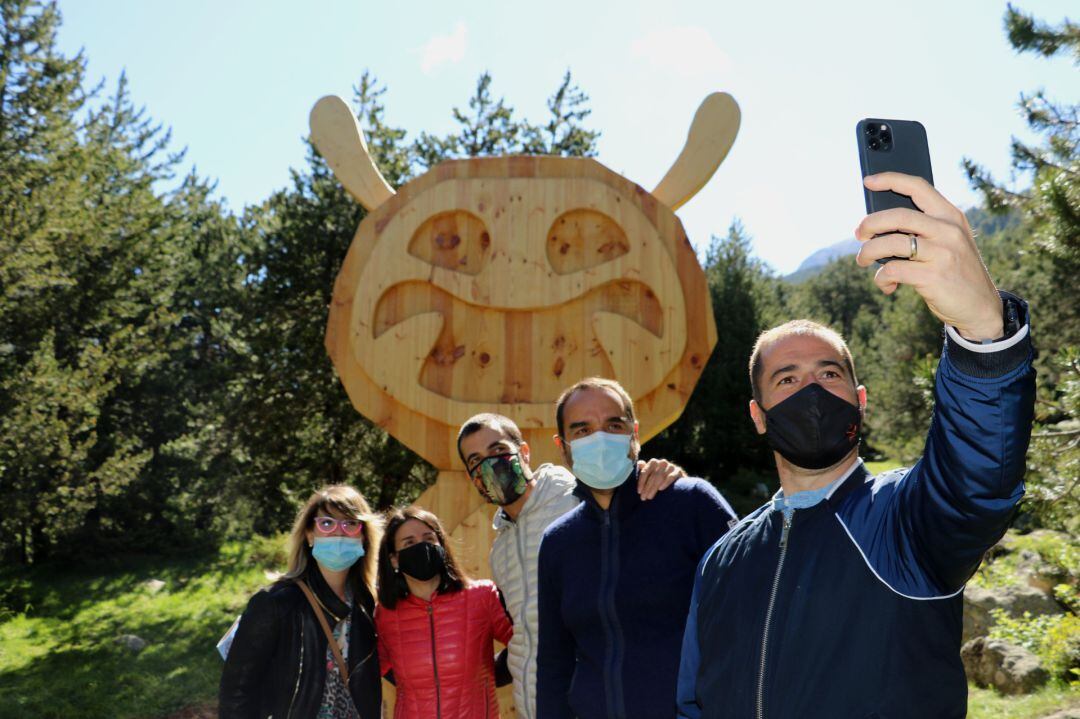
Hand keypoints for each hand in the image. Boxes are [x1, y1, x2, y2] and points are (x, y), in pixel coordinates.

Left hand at [636, 458, 685, 499]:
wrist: (677, 482)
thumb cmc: (660, 479)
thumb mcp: (651, 475)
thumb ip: (644, 470)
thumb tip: (639, 463)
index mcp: (653, 462)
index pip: (645, 471)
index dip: (641, 482)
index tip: (639, 492)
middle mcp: (662, 462)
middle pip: (652, 475)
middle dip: (647, 488)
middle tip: (644, 497)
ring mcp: (671, 466)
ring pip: (660, 476)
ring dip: (654, 487)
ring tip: (650, 496)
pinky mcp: (678, 471)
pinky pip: (671, 476)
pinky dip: (665, 482)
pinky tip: (661, 489)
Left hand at [855, 173, 1004, 340]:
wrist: (980, 307)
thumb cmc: (955, 271)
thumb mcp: (949, 242)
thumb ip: (924, 229)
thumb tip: (877, 225)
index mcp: (951, 216)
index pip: (919, 187)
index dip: (890, 180)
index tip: (868, 182)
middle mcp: (948, 230)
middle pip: (897, 215)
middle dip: (869, 223)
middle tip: (859, 233)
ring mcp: (942, 252)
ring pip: (889, 243)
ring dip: (867, 252)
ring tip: (862, 260)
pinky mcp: (932, 276)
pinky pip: (891, 270)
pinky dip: (881, 278)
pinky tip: (887, 284)